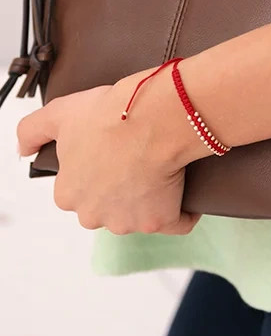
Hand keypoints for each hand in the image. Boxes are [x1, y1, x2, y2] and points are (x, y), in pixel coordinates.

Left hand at [16, 72, 206, 235]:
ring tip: (159, 165)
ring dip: (150, 198)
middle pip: (108, 206)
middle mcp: (93, 215)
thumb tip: (23, 151)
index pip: (80, 188)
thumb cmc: (110, 114)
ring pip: (138, 215)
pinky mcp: (161, 222)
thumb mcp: (60, 112)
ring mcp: (128, 222)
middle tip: (136, 155)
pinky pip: (175, 222)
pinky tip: (182, 188)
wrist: (156, 118)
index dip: (97, 167)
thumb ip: (31, 130)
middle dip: (120, 189)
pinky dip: (181, 210)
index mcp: (68, 194)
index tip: (111, 150)